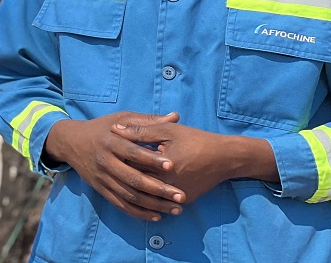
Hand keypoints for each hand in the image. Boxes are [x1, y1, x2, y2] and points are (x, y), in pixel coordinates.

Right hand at [45, 111, 185, 220]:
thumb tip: (175, 117)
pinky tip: (156, 216)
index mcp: (110, 141)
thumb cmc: (102, 128)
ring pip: (129, 195)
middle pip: (133, 178)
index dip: (151, 159)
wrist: (71, 142)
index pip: (132, 152)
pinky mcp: (100, 189)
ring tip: (175, 209)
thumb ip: (148, 120)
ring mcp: (102, 177)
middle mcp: (105, 161)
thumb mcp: (121, 119)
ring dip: (153, 204)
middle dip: (158, 189)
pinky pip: (120, 204)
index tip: (172, 165)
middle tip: (180, 196)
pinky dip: (138, 212)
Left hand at [112, 117, 263, 203]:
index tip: (105, 148)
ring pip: (146, 195)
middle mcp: (165, 186)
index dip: (116, 156)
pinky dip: (148, 197)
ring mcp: (174, 196)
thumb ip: (139, 130)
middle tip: (109, 164)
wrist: (225, 158)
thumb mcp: (166, 130)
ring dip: (133, 187)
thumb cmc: (195, 140)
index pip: (128, 164)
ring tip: (120, 177)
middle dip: (121, 173)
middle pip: (134, 182)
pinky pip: (160, 201)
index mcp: (158, 167)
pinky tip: (138, 189)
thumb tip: (115, 129)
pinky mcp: (182, 200)